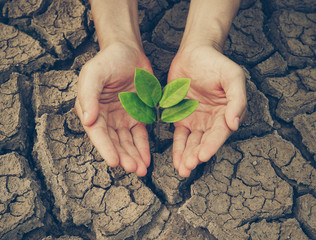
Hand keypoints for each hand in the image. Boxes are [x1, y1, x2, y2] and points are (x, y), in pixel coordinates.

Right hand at [75, 43, 151, 175]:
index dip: (106, 148)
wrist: (128, 51)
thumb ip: (89, 95)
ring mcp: (121, 119)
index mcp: (92, 110)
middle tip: (133, 169)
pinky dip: (143, 147)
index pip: (98, 133)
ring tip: (141, 169)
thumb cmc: (108, 60)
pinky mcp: (137, 117)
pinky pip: (139, 135)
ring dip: (134, 156)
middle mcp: (105, 118)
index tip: (114, 162)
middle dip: (123, 157)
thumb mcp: (94, 73)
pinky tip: (146, 159)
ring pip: (127, 143)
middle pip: (114, 142)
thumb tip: (87, 119)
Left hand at [168, 45, 246, 176]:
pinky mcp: (181, 118)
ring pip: (192, 143)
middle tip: (188, 167)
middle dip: (197, 156)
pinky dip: (177, 148)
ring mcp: (197, 120)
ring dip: (187, 156)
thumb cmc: (216, 63)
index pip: (220, 133)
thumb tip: (235, 124)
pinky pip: (179, 136)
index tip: (203, 156)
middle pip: (205, 142)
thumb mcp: (232, 76)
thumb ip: (237, 100)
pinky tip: (176, 160)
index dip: (212, 145)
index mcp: (227, 112)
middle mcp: (213, 120)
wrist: (194, 53)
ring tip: (182, 169)